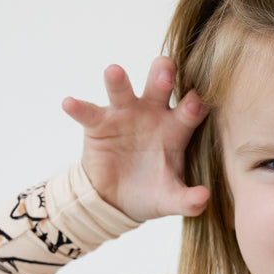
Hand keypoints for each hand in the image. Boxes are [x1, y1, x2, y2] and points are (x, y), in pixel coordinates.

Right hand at [61, 57, 209, 222]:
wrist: (116, 201)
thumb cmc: (151, 191)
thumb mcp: (170, 199)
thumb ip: (189, 200)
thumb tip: (204, 200)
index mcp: (176, 128)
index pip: (191, 109)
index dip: (195, 104)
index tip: (197, 102)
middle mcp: (152, 113)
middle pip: (160, 85)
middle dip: (162, 75)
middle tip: (165, 75)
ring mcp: (124, 114)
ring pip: (122, 91)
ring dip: (118, 81)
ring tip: (114, 72)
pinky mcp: (98, 123)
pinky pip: (88, 112)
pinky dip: (78, 108)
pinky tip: (69, 103)